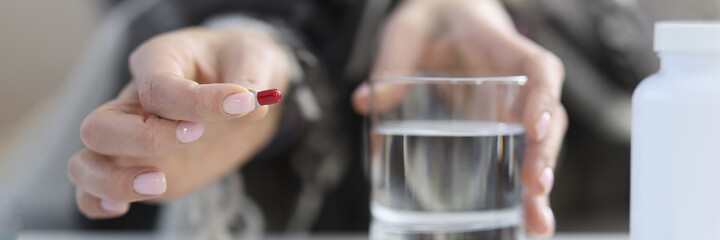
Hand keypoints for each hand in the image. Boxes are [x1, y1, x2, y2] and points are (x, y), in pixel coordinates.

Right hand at [68, 27, 289, 217]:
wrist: (241, 92)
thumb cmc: (239, 64)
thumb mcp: (254, 58)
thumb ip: (251, 77)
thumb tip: (249, 105)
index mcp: (159, 60)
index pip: (157, 84)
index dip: (196, 100)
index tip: (242, 102)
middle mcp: (134, 100)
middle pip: (100, 125)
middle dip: (145, 138)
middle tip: (197, 135)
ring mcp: (132, 139)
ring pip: (85, 162)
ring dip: (114, 180)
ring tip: (159, 183)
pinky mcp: (140, 169)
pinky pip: (94, 190)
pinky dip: (98, 202)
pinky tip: (124, 208)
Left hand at [352, 0, 566, 235]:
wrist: (447, 18)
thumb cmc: (433, 20)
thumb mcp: (407, 30)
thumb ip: (392, 60)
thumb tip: (366, 101)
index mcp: (502, 48)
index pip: (538, 69)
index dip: (542, 98)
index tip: (535, 128)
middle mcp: (519, 81)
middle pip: (549, 116)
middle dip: (545, 154)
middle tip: (536, 188)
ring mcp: (515, 106)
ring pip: (541, 144)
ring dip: (540, 183)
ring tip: (537, 222)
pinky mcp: (503, 126)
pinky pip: (520, 155)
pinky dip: (523, 188)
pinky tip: (523, 219)